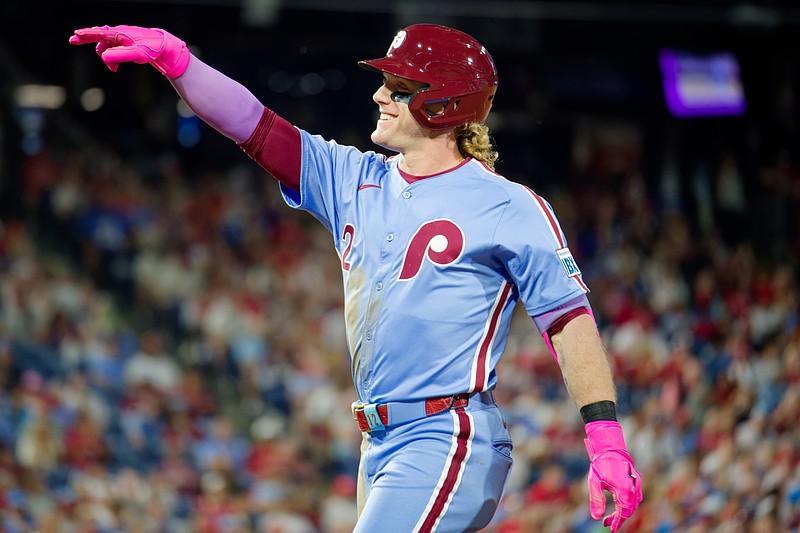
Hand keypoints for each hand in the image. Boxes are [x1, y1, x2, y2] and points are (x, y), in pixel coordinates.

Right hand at [69, 25, 189, 78]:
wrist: (164, 47)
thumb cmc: (150, 50)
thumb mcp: (136, 55)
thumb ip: (120, 55)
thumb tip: (104, 56)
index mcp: (119, 34)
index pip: (98, 33)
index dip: (86, 35)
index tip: (74, 35)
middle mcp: (119, 33)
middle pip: (98, 36)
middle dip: (87, 39)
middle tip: (73, 40)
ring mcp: (122, 38)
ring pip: (106, 46)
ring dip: (106, 58)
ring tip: (114, 70)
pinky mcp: (126, 43)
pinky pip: (113, 49)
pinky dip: (111, 58)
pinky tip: (115, 68)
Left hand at [584, 420, 641, 530]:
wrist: (609, 446)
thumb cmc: (601, 463)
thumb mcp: (594, 482)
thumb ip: (596, 500)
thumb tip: (596, 517)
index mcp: (624, 490)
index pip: (623, 513)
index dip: (617, 522)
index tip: (610, 528)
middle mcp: (633, 488)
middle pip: (630, 510)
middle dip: (619, 518)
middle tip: (607, 523)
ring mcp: (637, 483)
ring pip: (634, 504)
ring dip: (624, 511)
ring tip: (612, 516)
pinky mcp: (637, 479)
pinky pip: (636, 496)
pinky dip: (629, 503)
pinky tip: (621, 505)